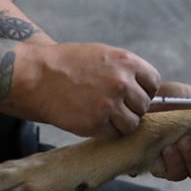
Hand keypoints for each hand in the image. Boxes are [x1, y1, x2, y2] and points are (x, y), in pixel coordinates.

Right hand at [0, 42, 160, 139]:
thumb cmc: (69, 64)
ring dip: (121, 123)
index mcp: (126, 62)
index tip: (131, 94)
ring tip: (104, 115)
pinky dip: (106, 132)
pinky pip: (114, 135)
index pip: (153, 82)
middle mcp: (122, 83)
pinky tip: (92, 121)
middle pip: (144, 105)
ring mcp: (109, 105)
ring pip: (132, 123)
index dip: (143, 89)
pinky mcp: (96, 124)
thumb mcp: (103, 55)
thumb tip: (147, 90)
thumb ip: (126, 70)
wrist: (37, 75)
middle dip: (131, 107)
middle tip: (112, 105)